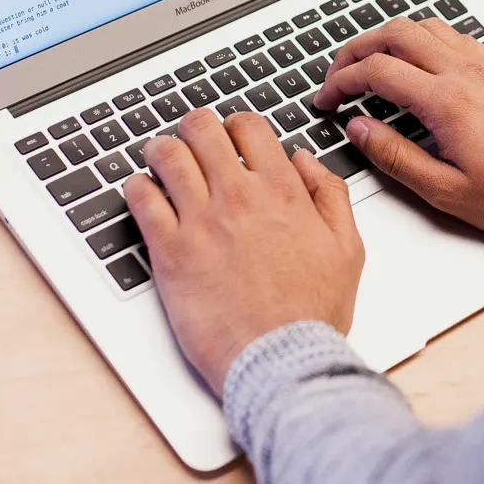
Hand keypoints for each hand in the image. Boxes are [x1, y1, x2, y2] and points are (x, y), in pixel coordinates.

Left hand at [121, 108, 363, 397]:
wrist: (280, 359)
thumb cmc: (311, 314)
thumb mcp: (346, 248)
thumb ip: (329, 195)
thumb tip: (306, 161)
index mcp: (282, 191)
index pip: (249, 126)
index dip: (236, 124)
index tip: (230, 136)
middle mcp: (238, 197)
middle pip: (202, 129)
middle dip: (194, 127)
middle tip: (191, 139)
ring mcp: (201, 221)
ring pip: (167, 156)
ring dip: (161, 150)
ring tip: (160, 157)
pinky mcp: (171, 251)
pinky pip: (141, 200)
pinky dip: (137, 187)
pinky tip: (142, 192)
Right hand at [311, 17, 483, 240]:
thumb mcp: (447, 192)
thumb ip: (396, 157)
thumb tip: (359, 129)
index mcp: (447, 102)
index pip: (378, 70)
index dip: (341, 80)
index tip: (327, 98)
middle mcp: (466, 73)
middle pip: (396, 33)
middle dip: (357, 47)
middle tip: (338, 71)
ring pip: (425, 26)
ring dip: (389, 37)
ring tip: (371, 62)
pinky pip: (453, 36)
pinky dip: (423, 39)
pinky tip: (417, 62)